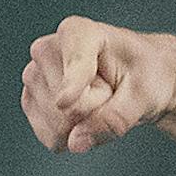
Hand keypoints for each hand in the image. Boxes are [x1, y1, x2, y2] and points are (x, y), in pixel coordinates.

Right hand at [20, 15, 175, 153]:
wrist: (141, 79)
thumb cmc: (145, 77)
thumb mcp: (144, 96)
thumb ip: (114, 118)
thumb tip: (75, 143)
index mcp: (78, 32)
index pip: (73, 65)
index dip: (72, 86)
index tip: (65, 102)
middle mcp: (47, 49)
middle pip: (66, 104)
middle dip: (97, 110)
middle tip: (113, 92)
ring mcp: (34, 75)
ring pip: (55, 122)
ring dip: (85, 124)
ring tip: (100, 101)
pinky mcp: (30, 100)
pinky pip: (47, 134)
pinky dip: (72, 136)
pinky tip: (85, 119)